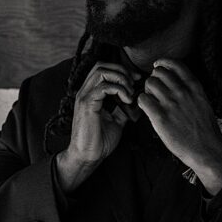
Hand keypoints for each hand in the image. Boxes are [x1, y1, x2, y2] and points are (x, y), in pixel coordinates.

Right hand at [56, 61, 139, 192]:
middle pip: (102, 65)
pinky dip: (119, 89)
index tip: (136, 80)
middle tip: (134, 83)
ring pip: (101, 71)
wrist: (88, 156)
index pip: (103, 68)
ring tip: (129, 93)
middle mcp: (85, 91)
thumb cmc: (99, 141)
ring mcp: (84, 96)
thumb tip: (135, 101)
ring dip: (121, 79)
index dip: (121, 70)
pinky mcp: (86, 104)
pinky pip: (103, 86)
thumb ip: (122, 109)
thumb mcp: (116, 121)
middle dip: (122, 71)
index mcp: (90, 93)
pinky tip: (126, 100)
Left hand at [136, 59, 221, 194]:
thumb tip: (173, 81)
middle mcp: (182, 92)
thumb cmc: (204, 128)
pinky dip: (142, 102)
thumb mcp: (202, 102)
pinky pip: (142, 99)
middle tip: (154, 89)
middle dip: (154, 78)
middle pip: (159, 72)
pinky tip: (148, 109)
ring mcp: (171, 104)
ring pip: (149, 83)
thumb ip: (189, 90)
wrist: (207, 149)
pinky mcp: (161, 117)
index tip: (158, 66)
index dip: (163, 63)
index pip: (175, 64)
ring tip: (152, 100)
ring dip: (147, 90)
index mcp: (194, 87)